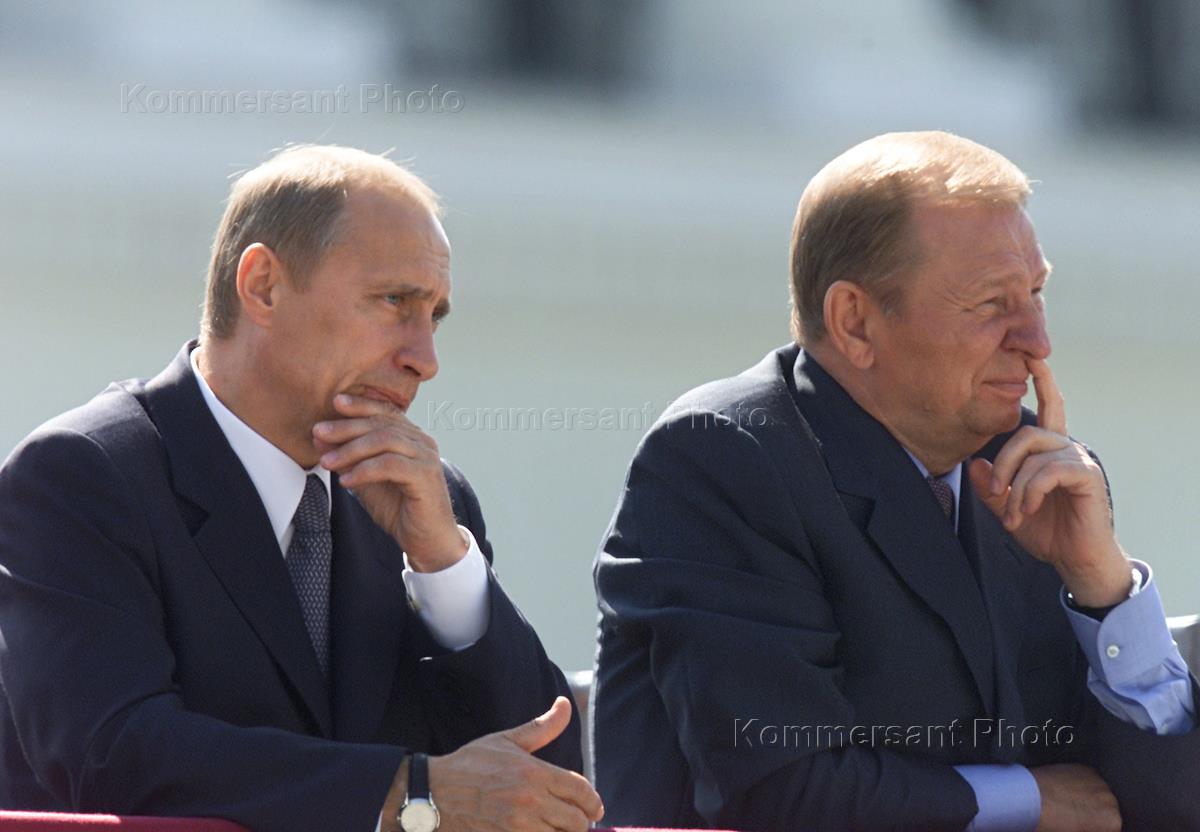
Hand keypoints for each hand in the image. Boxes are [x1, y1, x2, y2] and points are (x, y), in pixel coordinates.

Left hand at [313, 394, 466, 570]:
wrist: (426, 540)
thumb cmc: (399, 508)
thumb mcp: (367, 480)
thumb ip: (348, 458)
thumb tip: (320, 438)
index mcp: (411, 437)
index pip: (385, 412)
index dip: (361, 405)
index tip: (335, 402)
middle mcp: (422, 442)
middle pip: (381, 424)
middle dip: (347, 427)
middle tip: (319, 433)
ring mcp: (426, 457)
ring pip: (385, 441)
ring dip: (351, 450)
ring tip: (327, 462)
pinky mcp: (426, 476)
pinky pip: (391, 465)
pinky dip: (364, 470)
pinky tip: (345, 480)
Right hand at [382, 697, 603, 831]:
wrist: (435, 792)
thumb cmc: (472, 763)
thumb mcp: (507, 740)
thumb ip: (542, 727)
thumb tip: (566, 704)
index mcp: (534, 772)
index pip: (579, 790)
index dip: (592, 802)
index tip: (595, 808)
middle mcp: (530, 800)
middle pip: (575, 820)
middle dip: (582, 821)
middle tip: (580, 820)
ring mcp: (518, 825)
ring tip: (560, 828)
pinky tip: (542, 831)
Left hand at [967, 360, 1131, 606]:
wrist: (1075, 560)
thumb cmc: (1046, 532)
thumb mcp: (1007, 508)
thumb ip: (991, 487)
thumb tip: (977, 465)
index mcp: (1049, 452)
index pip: (1049, 409)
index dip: (1044, 383)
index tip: (1034, 358)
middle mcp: (1066, 449)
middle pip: (1025, 433)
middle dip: (1004, 463)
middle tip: (996, 494)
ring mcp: (1078, 460)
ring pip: (1034, 455)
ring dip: (1016, 487)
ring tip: (1013, 515)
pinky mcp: (1086, 476)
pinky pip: (1048, 471)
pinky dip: (1030, 492)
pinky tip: (1025, 511)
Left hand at [1031, 764, 1120, 831]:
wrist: (1028, 799)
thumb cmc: (1049, 822)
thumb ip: (1089, 829)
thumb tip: (1088, 826)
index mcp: (1112, 821)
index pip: (1112, 827)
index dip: (1095, 828)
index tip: (1087, 827)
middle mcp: (1110, 799)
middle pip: (1109, 811)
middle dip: (1096, 815)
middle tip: (1077, 818)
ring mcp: (1098, 781)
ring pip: (1100, 795)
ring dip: (1091, 799)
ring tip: (1070, 804)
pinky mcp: (1085, 768)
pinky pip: (1090, 781)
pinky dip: (1082, 786)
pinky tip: (1067, 792)